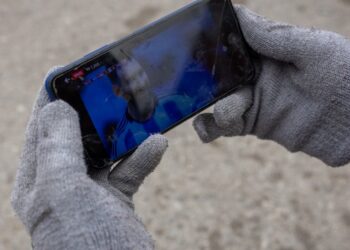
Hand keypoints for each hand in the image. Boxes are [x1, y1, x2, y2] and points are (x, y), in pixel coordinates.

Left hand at [11, 76, 167, 248]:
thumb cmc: (90, 246)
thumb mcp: (65, 192)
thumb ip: (57, 147)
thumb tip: (55, 108)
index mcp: (38, 180)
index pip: (42, 125)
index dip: (54, 94)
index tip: (73, 68)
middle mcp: (60, 183)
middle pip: (74, 133)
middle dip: (92, 109)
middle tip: (111, 85)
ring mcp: (89, 191)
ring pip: (104, 148)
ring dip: (122, 133)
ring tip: (138, 113)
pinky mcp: (115, 199)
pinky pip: (128, 169)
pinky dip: (142, 157)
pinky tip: (157, 145)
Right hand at [194, 6, 349, 166]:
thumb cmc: (343, 77)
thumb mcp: (313, 49)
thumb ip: (276, 37)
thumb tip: (240, 15)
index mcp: (268, 51)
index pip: (233, 41)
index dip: (213, 40)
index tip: (194, 39)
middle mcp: (255, 74)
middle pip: (219, 71)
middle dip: (203, 75)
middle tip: (193, 80)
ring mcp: (252, 99)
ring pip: (217, 99)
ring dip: (210, 105)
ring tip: (224, 114)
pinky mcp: (252, 124)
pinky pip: (224, 125)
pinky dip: (209, 127)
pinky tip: (205, 128)